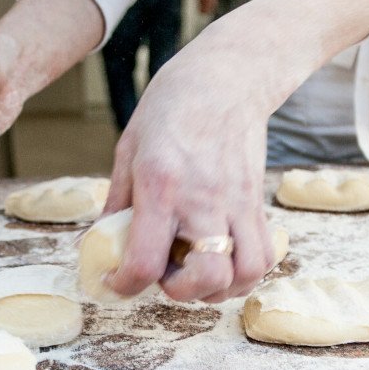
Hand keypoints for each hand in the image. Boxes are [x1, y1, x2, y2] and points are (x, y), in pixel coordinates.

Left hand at [102, 24, 280, 303]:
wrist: (227, 77)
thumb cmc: (172, 107)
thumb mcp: (129, 148)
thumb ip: (118, 200)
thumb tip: (104, 239)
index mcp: (162, 186)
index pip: (146, 261)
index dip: (126, 285)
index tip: (117, 282)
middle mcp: (203, 200)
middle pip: (207, 276)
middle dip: (182, 292)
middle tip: (166, 275)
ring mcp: (237, 203)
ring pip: (246, 273)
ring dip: (220, 289)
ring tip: (198, 274)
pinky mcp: (257, 202)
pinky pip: (265, 254)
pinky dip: (247, 272)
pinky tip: (225, 261)